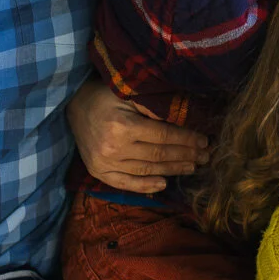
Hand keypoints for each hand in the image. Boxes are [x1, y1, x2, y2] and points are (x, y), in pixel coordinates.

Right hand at [67, 78, 208, 192]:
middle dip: (186, 156)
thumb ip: (153, 107)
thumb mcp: (129, 93)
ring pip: (146, 170)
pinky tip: (164, 184)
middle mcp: (114, 147)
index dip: (187, 139)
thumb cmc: (105, 95)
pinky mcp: (98, 171)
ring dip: (173, 170)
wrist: (73, 104)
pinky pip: (125, 183)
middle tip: (206, 156)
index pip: (164, 135)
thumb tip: (184, 118)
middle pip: (158, 155)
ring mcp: (105, 162)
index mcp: (124, 125)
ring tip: (192, 167)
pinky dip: (145, 186)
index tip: (204, 141)